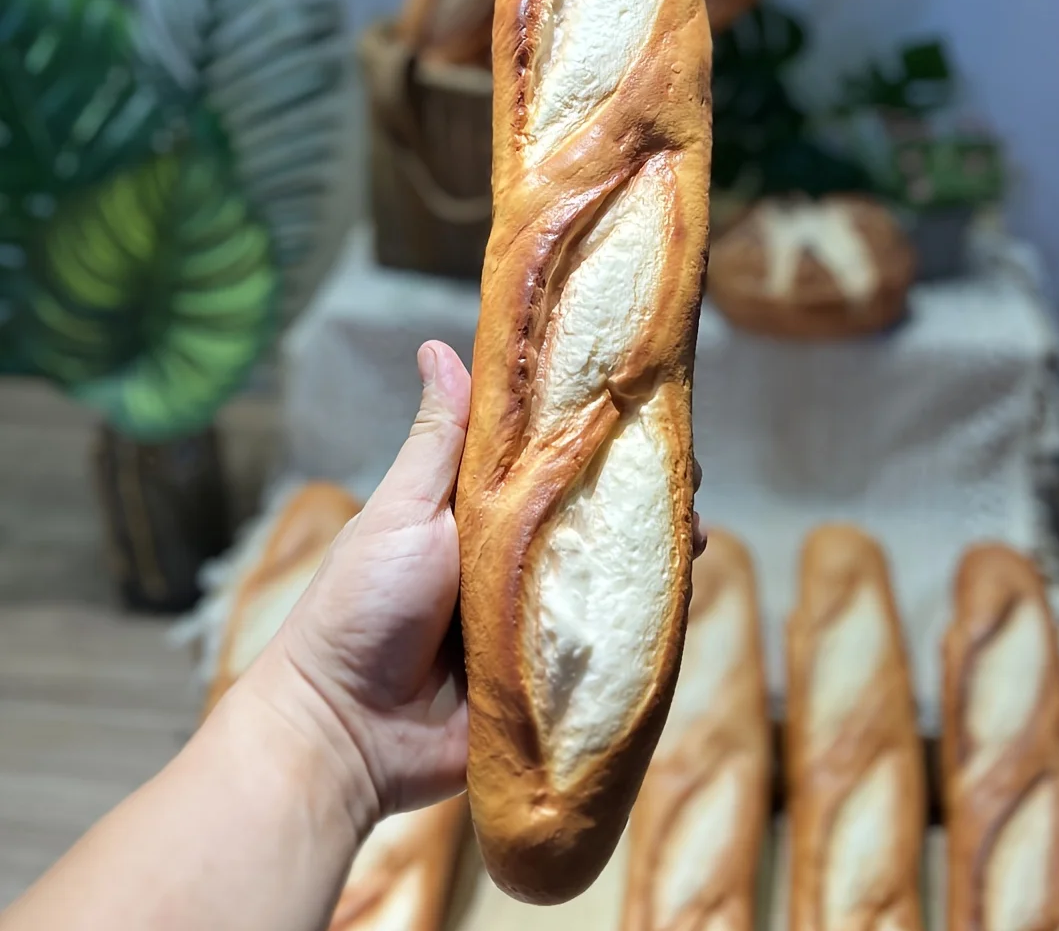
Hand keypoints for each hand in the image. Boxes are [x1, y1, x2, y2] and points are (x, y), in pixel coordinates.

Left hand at [242, 340, 707, 833]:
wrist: (345, 731)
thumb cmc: (363, 606)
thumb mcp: (403, 511)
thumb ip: (438, 440)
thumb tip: (438, 347)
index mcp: (482, 511)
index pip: (554, 461)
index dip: (600, 436)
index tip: (646, 411)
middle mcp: (517, 558)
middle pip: (593, 517)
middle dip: (643, 496)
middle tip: (684, 481)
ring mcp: (538, 618)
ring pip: (610, 577)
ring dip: (655, 555)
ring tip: (692, 538)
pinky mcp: (552, 676)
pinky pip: (607, 644)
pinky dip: (644, 622)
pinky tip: (679, 599)